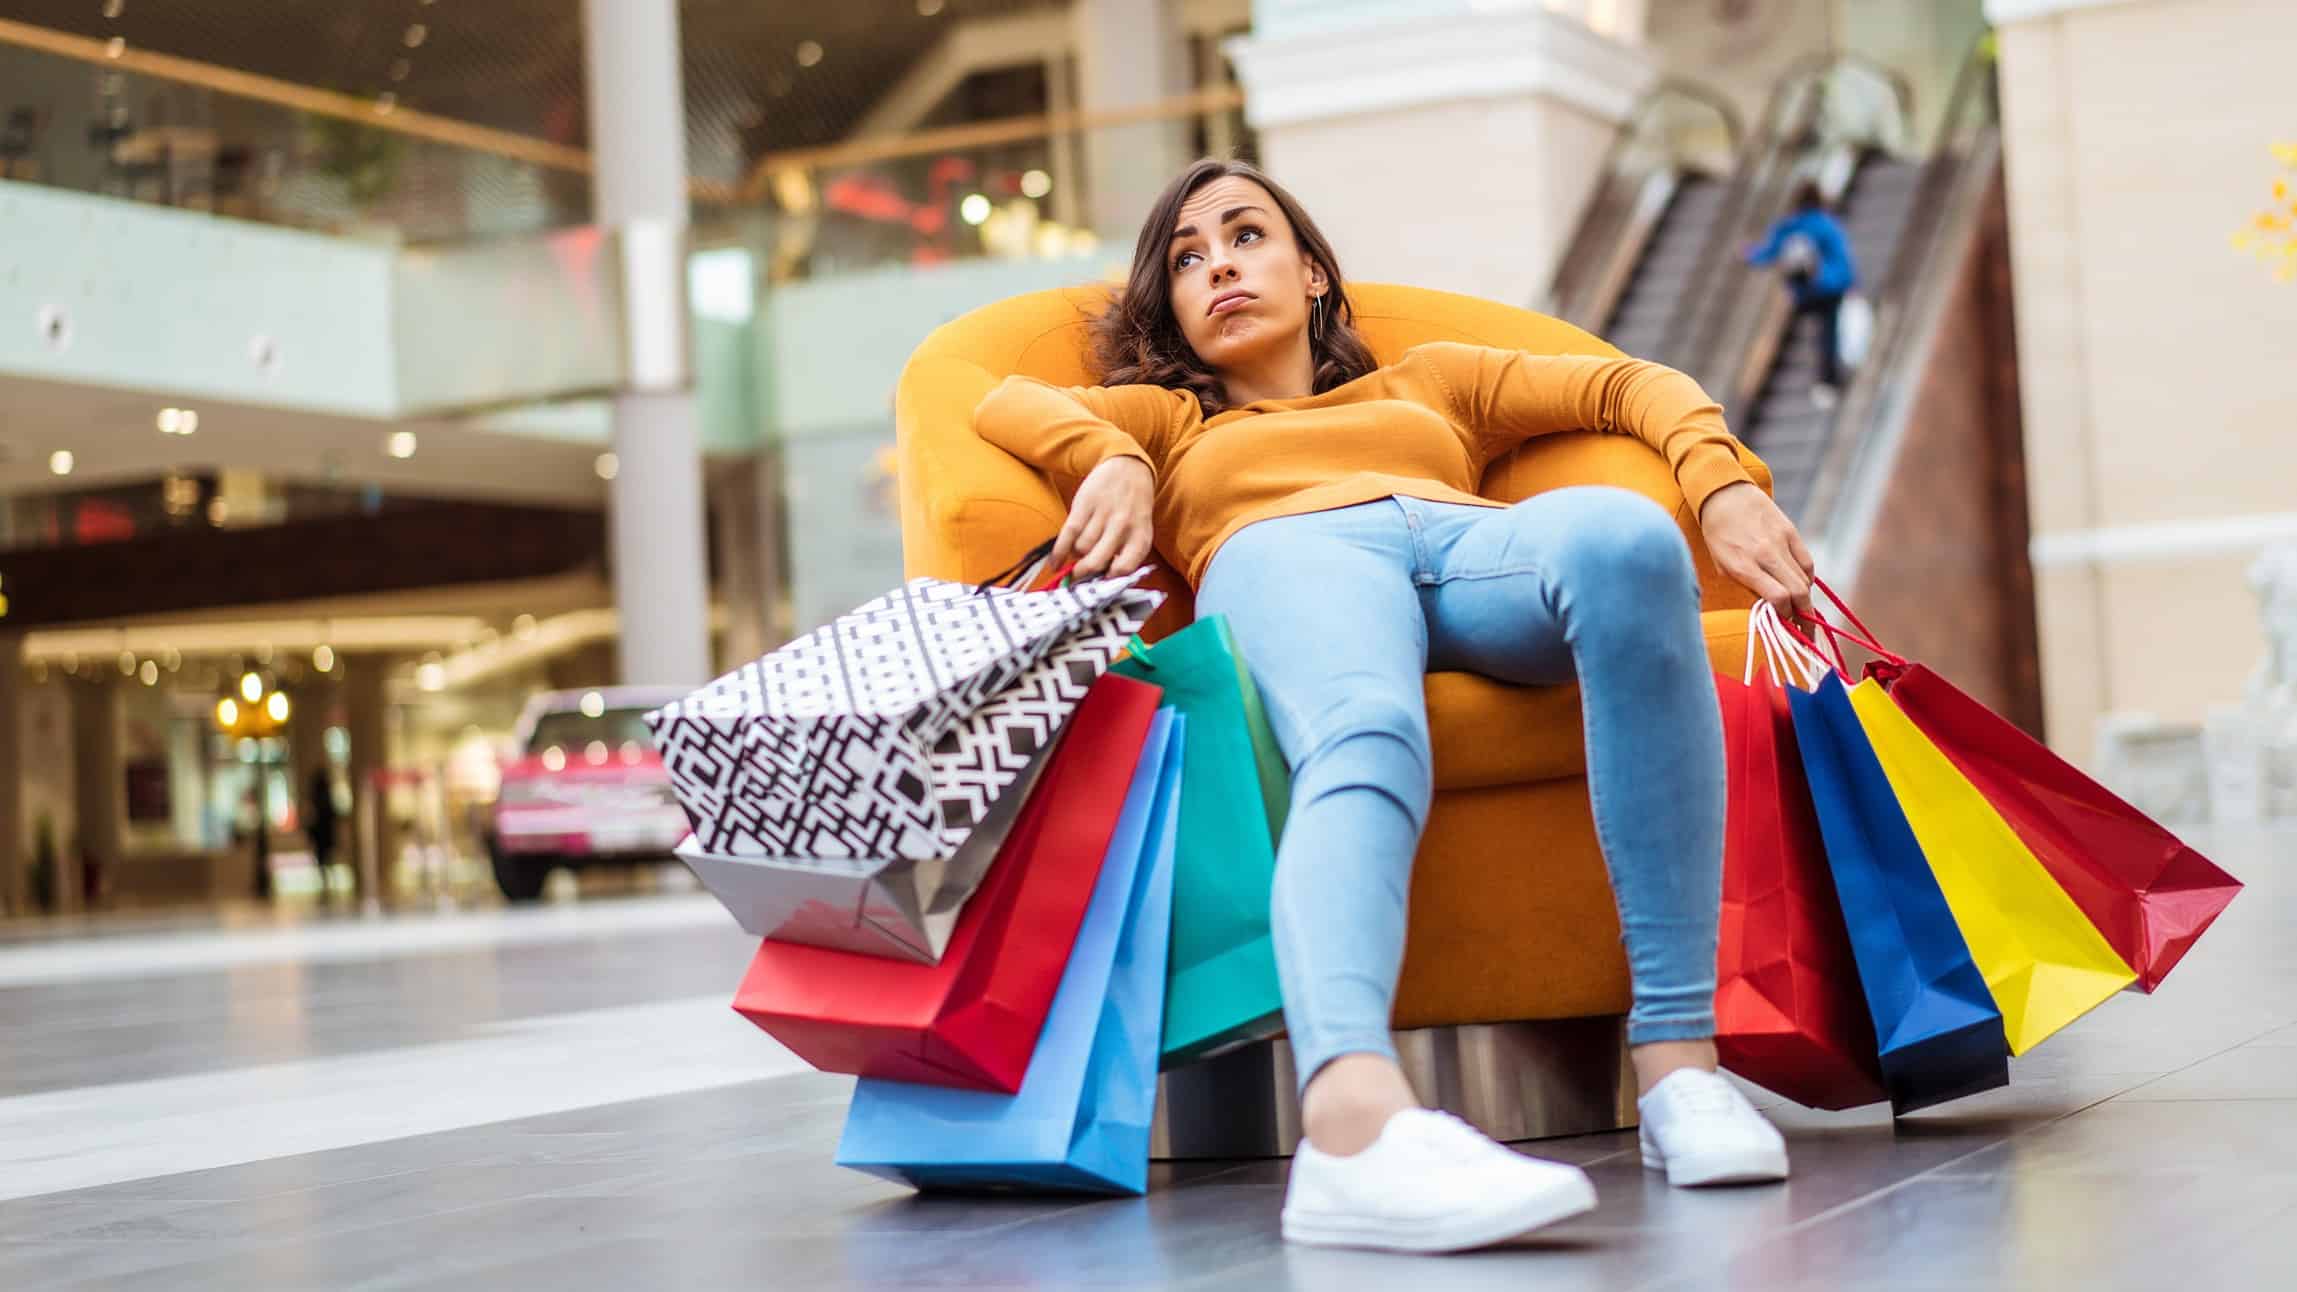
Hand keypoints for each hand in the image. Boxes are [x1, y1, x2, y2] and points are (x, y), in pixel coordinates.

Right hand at [1052, 456, 1155, 579]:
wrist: (1127, 468)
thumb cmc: (1133, 508)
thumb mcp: (1140, 530)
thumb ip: (1126, 554)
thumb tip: (1101, 581)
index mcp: (1140, 536)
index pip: (1125, 568)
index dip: (1109, 580)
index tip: (1099, 585)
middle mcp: (1123, 526)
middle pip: (1096, 561)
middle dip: (1083, 574)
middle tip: (1077, 579)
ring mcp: (1103, 515)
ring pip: (1080, 549)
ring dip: (1075, 557)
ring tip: (1077, 556)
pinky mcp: (1084, 505)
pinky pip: (1067, 534)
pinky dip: (1058, 552)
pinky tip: (1055, 563)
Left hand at [1698, 481, 1814, 616]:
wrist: (1724, 495)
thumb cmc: (1718, 536)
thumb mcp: (1722, 566)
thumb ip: (1747, 587)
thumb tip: (1770, 610)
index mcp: (1744, 565)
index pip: (1778, 598)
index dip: (1785, 617)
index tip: (1784, 628)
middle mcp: (1765, 554)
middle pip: (1798, 592)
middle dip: (1804, 618)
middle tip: (1805, 635)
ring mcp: (1781, 542)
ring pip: (1805, 580)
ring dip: (1806, 602)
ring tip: (1803, 616)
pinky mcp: (1792, 532)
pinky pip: (1807, 563)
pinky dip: (1807, 580)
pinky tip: (1801, 588)